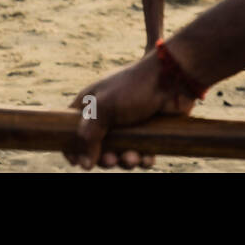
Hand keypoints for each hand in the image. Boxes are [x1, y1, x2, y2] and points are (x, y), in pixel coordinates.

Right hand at [65, 50, 196, 169]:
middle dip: (104, 158)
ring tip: (133, 157)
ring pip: (119, 153)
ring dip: (125, 160)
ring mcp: (127, 125)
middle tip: (111, 160)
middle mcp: (107, 115)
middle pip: (96, 147)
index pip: (71, 128)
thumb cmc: (134, 87)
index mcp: (91, 104)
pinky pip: (140, 154)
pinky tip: (147, 156)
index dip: (72, 147)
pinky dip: (143, 159)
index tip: (76, 162)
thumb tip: (83, 165)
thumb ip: (89, 135)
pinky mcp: (146, 133)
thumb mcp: (104, 107)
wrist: (173, 80)